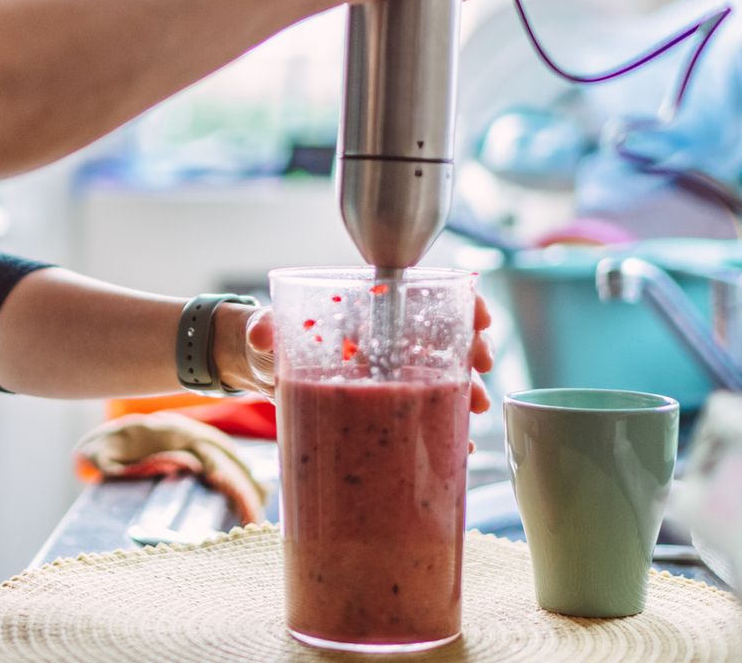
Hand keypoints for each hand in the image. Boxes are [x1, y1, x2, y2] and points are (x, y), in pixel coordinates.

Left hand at [214, 293, 497, 414]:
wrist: (260, 371)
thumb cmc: (269, 337)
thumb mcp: (264, 329)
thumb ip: (262, 326)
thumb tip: (261, 333)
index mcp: (369, 310)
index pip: (428, 294)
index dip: (462, 301)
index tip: (479, 316)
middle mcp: (387, 339)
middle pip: (446, 336)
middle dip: (474, 349)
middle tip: (481, 368)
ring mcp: (389, 374)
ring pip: (443, 375)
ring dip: (468, 390)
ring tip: (476, 409)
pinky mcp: (383, 406)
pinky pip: (423, 413)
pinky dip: (444, 428)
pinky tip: (460, 446)